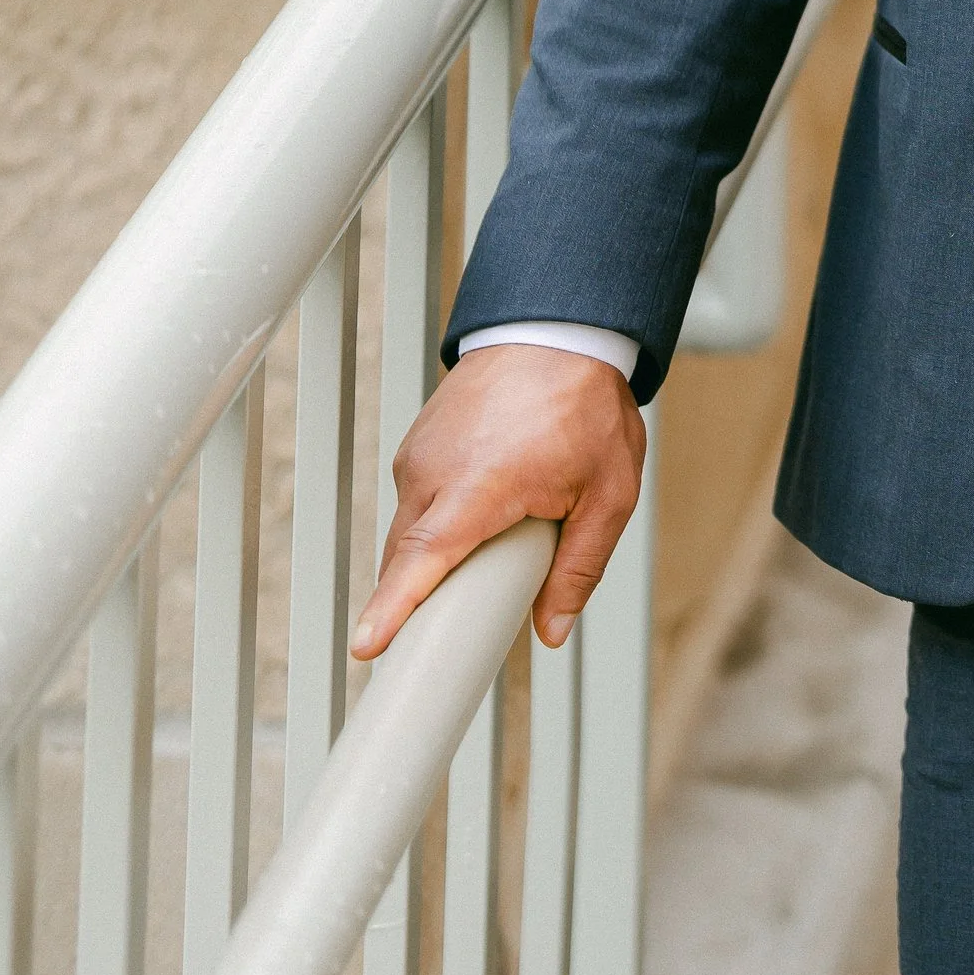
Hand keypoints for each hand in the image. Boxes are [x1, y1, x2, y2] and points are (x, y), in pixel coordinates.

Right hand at [351, 339, 645, 659]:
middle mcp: (435, 471)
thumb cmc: (586, 404)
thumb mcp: (608, 495)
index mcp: (479, 487)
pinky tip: (480, 511)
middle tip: (453, 631)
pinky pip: (419, 499)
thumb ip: (579, 567)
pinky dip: (439, 519)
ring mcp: (419, 454)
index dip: (391, 608)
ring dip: (437, 552)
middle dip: (418, 598)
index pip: (422, 559)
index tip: (365, 646)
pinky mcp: (417, 444)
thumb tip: (552, 628)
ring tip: (492, 546)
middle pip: (407, 558)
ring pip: (412, 530)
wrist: (557, 329)